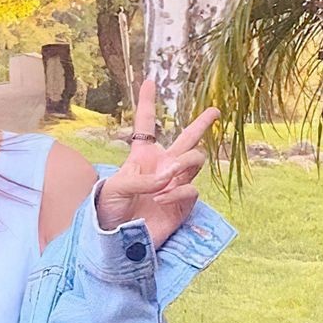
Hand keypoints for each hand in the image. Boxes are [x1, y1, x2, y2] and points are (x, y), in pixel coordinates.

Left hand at [95, 79, 220, 250]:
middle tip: (215, 110)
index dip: (147, 103)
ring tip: (169, 174)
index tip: (149, 80)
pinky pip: (191, 189)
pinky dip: (178, 191)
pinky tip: (161, 199)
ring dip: (184, 162)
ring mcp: (174, 185)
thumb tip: (168, 177)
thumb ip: (142, 178)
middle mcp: (162, 167)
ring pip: (195, 159)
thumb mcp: (115, 188)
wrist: (115, 241)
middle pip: (187, 138)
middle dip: (202, 124)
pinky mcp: (182, 205)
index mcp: (142, 156)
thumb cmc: (108, 211)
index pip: (145, 125)